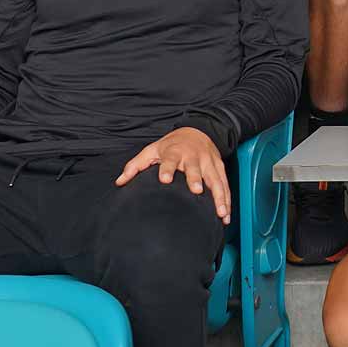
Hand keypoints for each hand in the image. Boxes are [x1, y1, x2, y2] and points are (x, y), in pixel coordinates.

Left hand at [116, 127, 230, 223]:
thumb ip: (135, 165)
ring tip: (220, 213)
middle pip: (195, 168)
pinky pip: (225, 185)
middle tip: (196, 191)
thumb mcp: (152, 150)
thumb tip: (119, 182)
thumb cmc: (172, 144)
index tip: (164, 180)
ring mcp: (209, 163)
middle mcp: (193, 157)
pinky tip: (225, 215)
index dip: (167, 168)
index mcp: (174, 151)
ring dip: (218, 196)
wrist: (199, 130)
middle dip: (196, 179)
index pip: (169, 159)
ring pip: (215, 180)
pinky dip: (227, 200)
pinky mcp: (219, 168)